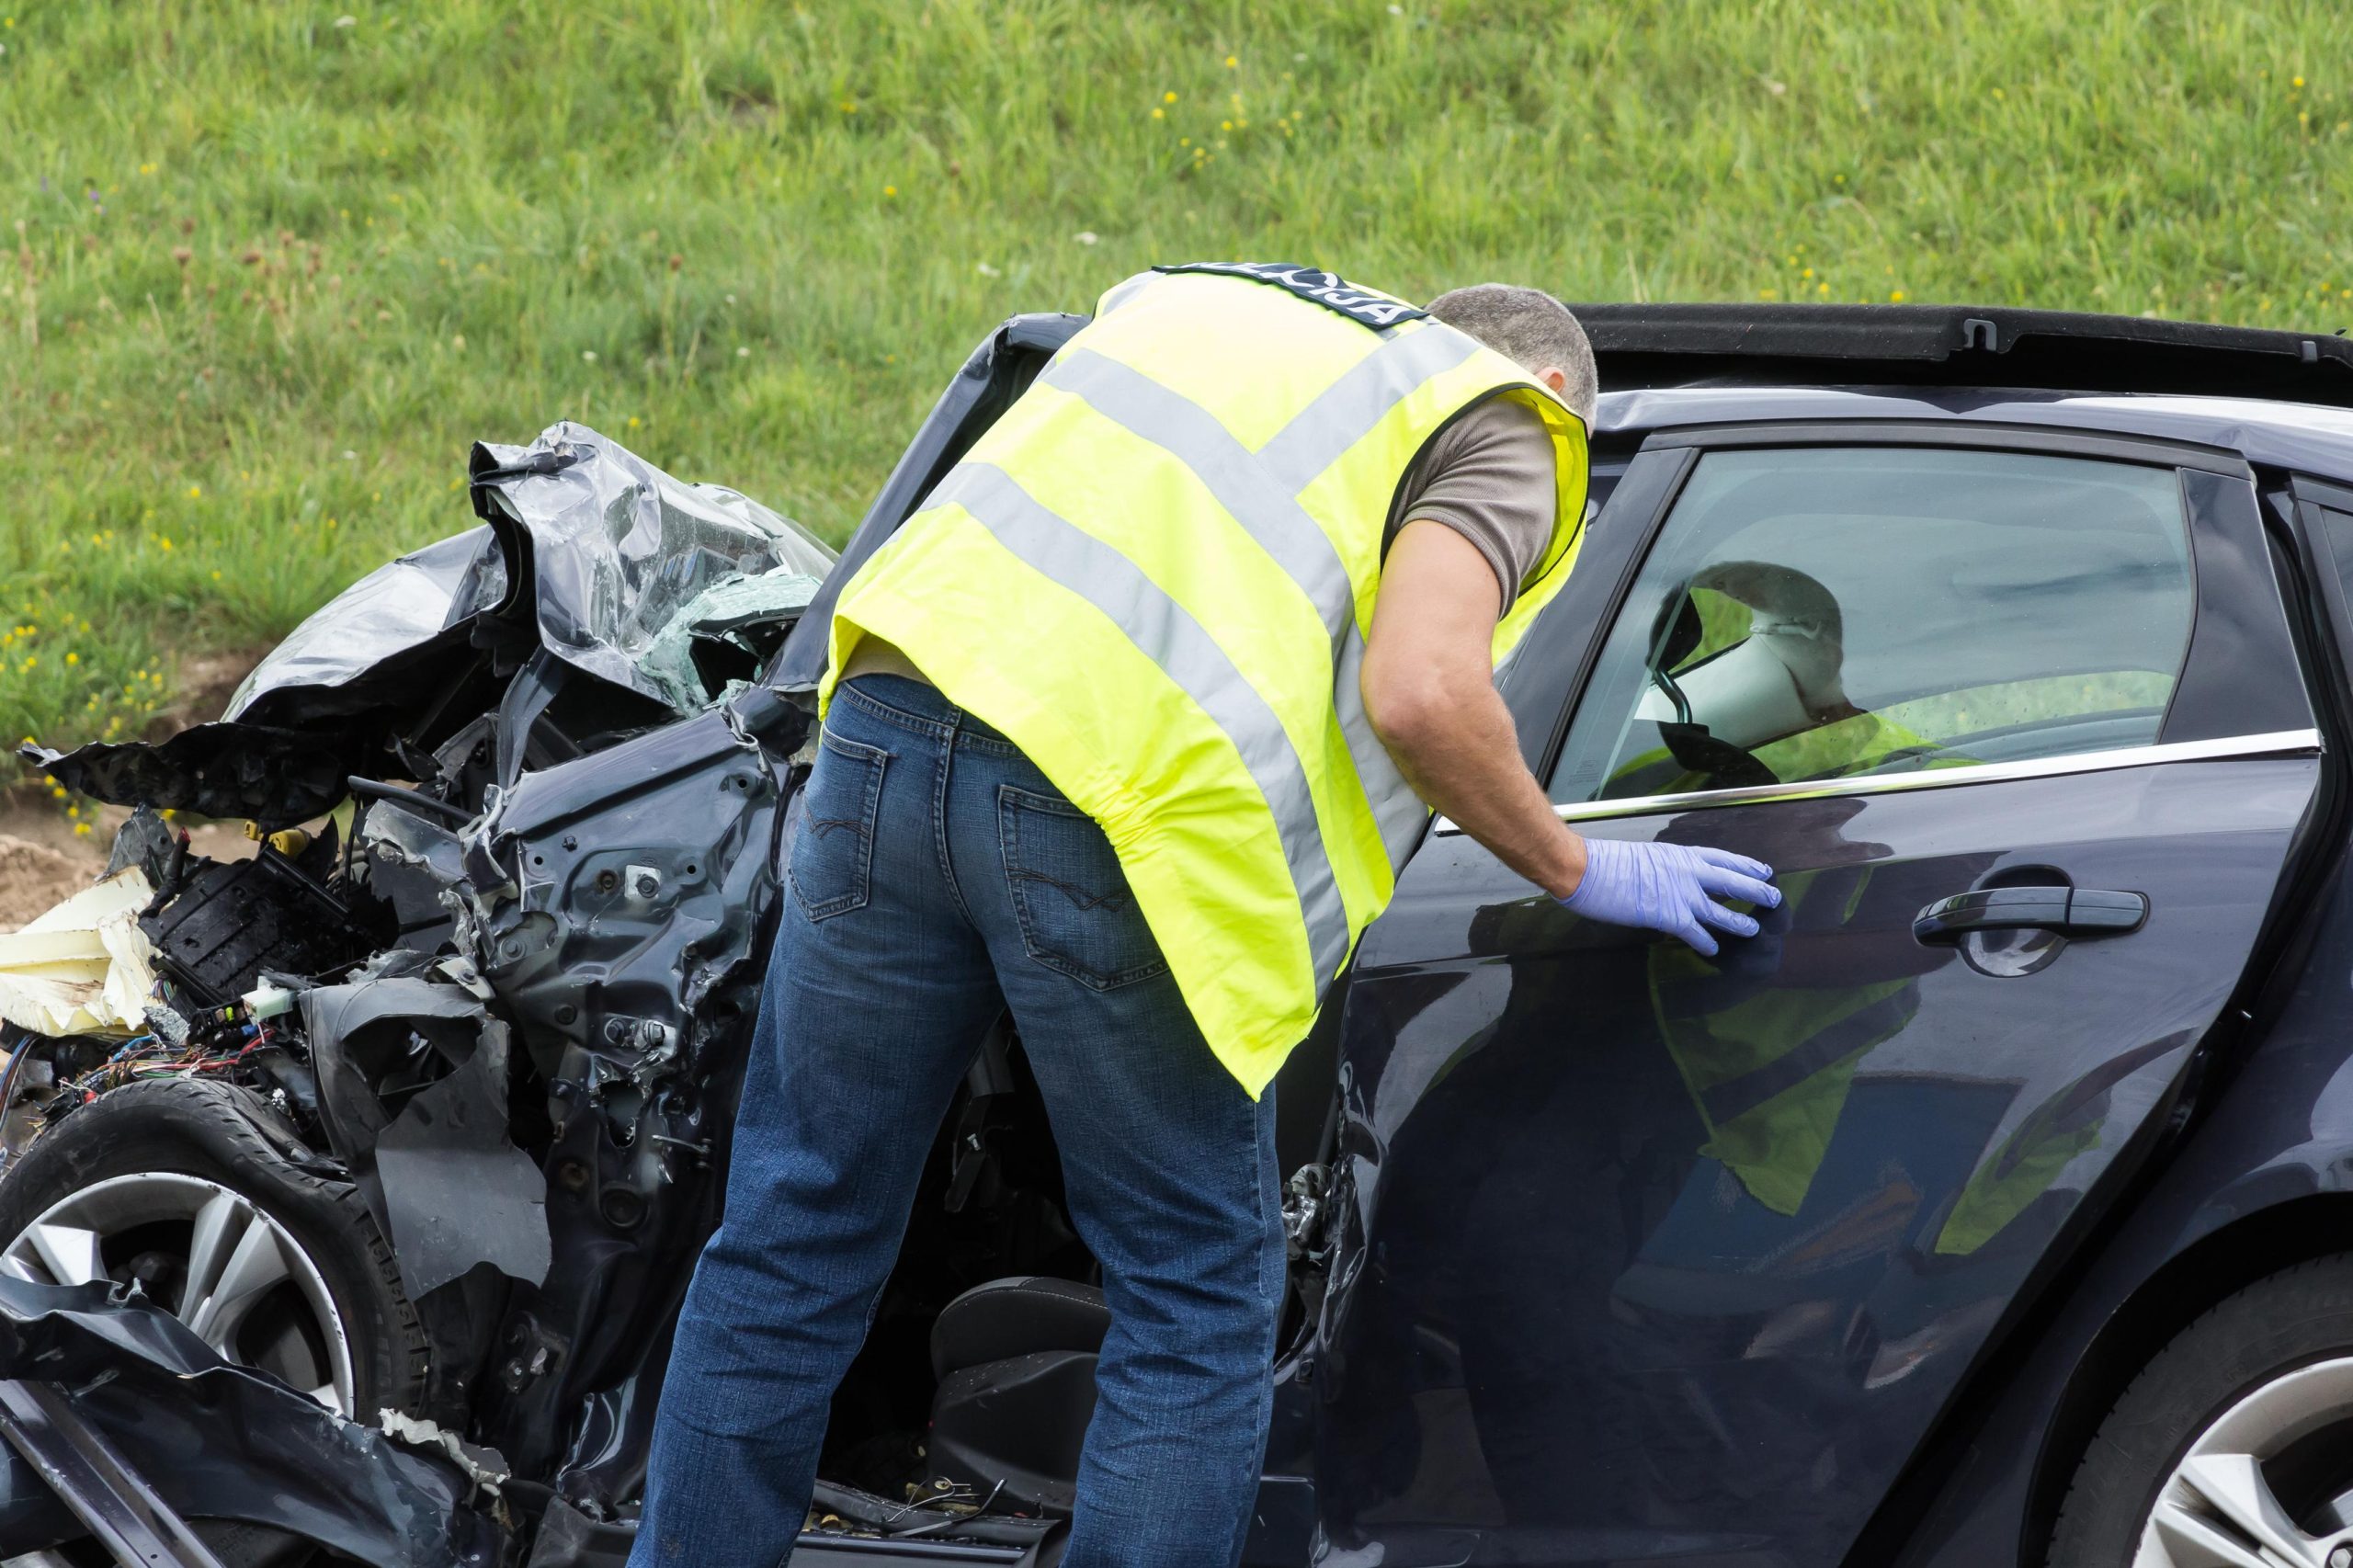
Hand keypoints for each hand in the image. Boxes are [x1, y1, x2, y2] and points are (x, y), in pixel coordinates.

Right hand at [1560, 837, 1780, 955]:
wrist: (1587, 869)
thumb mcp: (1643, 856)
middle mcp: (1687, 871)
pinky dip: (1706, 942)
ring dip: (1739, 921)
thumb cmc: (1605, 861)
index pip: (1722, 858)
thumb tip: (1666, 878)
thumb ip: (1663, 867)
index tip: (1762, 870)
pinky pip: (1695, 932)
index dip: (1745, 865)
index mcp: (1680, 854)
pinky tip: (1714, 950)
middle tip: (1774, 898)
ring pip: (1720, 909)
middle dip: (1755, 890)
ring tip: (1754, 929)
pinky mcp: (1668, 915)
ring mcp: (1680, 893)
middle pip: (1732, 880)